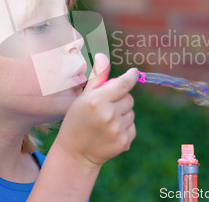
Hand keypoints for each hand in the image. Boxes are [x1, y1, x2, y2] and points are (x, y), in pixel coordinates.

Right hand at [54, 53, 136, 167]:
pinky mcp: (124, 142)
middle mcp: (108, 114)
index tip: (134, 72)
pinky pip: (132, 127)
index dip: (130, 76)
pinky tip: (109, 133)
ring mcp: (117, 129)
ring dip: (122, 114)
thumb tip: (103, 55)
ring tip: (105, 122)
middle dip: (120, 100)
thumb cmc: (77, 120)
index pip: (123, 83)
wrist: (75, 153)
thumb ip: (96, 77)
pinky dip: (124, 128)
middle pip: (129, 98)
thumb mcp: (83, 97)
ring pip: (131, 112)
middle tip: (105, 108)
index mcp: (97, 100)